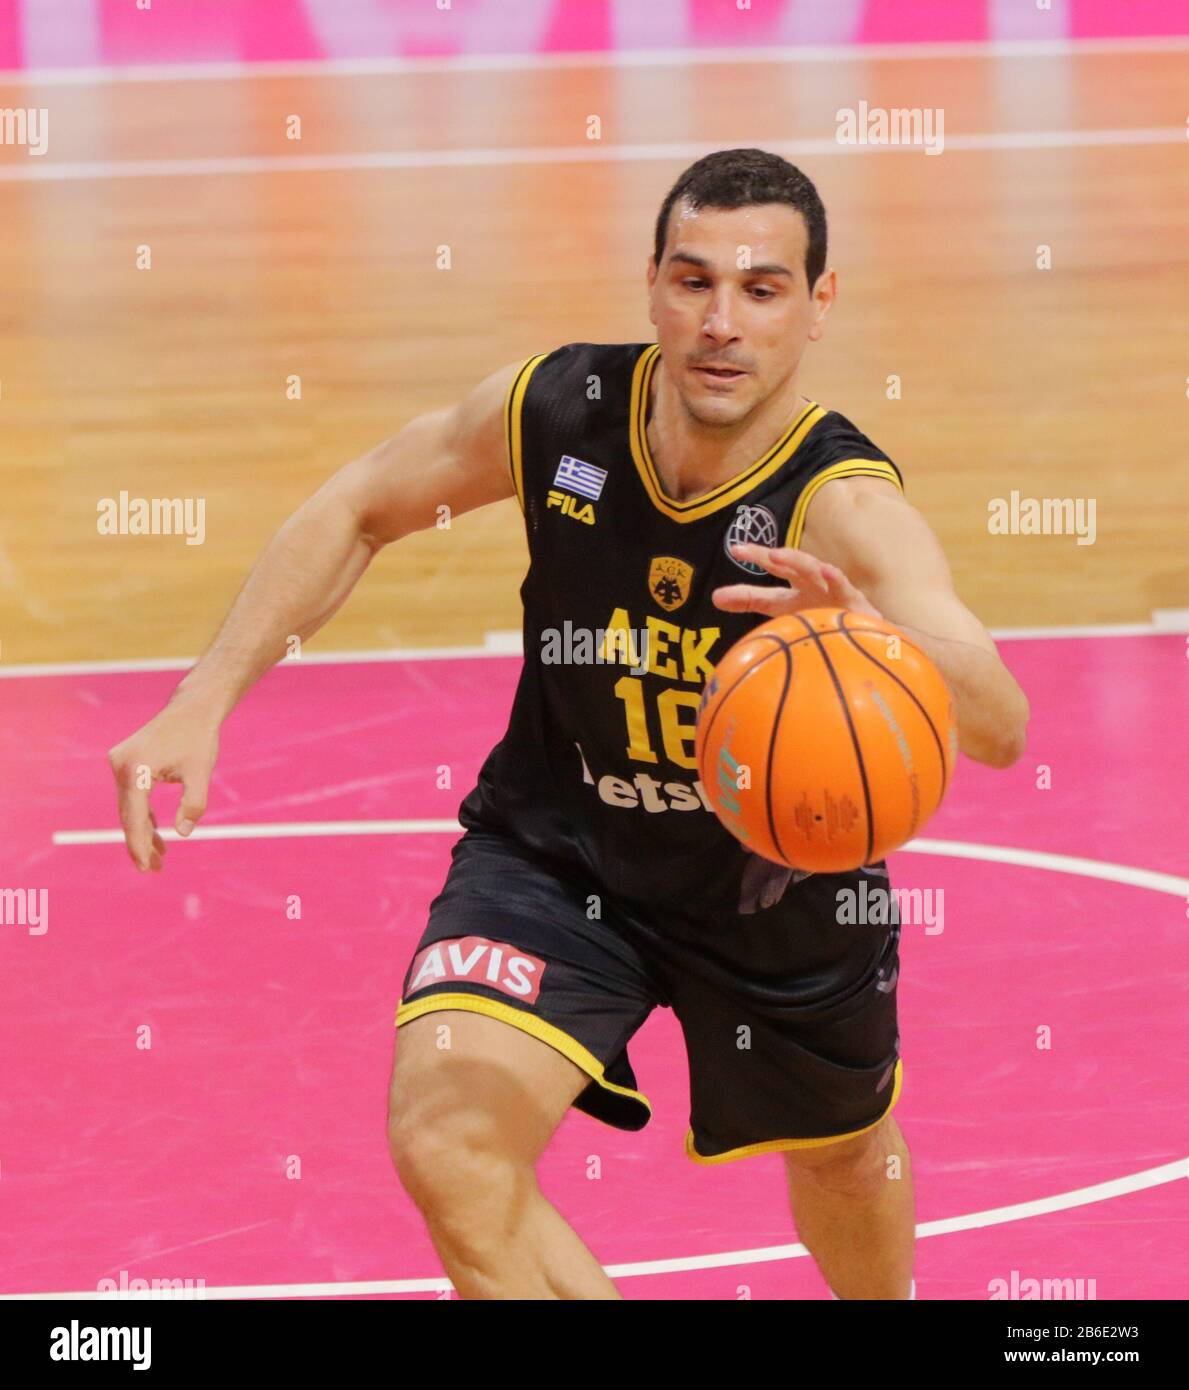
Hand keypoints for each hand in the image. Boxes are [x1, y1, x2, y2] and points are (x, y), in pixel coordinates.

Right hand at [107, 697, 219, 871]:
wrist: (191, 709)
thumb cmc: (198, 739)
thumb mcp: (201, 772)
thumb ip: (194, 804)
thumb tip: (183, 833)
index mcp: (135, 769)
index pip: (135, 817)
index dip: (139, 845)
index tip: (146, 868)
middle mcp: (120, 765)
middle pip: (128, 815)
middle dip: (140, 844)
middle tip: (154, 870)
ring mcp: (120, 762)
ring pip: (129, 807)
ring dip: (143, 832)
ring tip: (159, 858)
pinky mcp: (126, 762)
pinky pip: (132, 796)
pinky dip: (144, 815)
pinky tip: (156, 834)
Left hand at [713, 543, 881, 619]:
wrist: (864, 640)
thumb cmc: (821, 623)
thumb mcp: (782, 613)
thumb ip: (750, 602)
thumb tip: (714, 597)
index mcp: (796, 590)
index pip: (772, 575)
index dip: (754, 564)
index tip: (735, 551)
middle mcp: (813, 585)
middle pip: (792, 565)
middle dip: (772, 556)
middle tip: (750, 551)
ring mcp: (834, 591)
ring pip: (814, 571)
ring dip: (797, 561)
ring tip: (777, 556)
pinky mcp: (855, 603)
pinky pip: (844, 588)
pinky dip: (834, 578)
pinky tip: (825, 571)